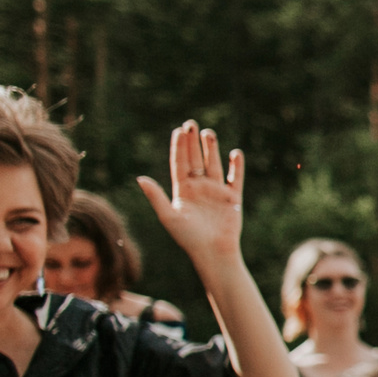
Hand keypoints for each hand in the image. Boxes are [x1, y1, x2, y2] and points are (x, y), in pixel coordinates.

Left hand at [136, 121, 246, 265]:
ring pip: (214, 164)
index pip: (180, 163)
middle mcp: (199, 187)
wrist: (213, 252)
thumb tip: (140, 179)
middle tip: (190, 124)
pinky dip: (237, 166)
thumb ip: (156, 196)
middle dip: (192, 142)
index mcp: (182, 190)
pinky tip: (235, 153)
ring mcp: (216, 191)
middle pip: (195, 159)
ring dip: (211, 149)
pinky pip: (236, 178)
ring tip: (208, 133)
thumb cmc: (188, 238)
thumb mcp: (168, 216)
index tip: (178, 131)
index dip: (179, 147)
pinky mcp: (233, 198)